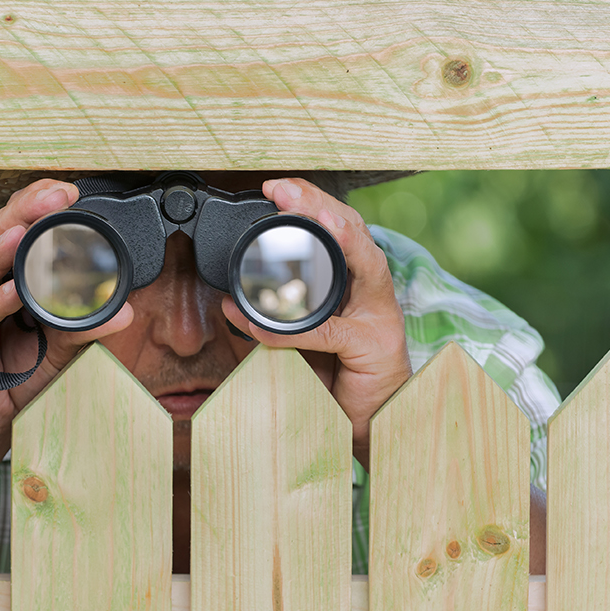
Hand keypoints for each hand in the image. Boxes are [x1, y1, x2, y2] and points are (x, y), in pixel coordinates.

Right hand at [0, 179, 135, 463]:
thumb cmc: (16, 377)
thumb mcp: (59, 348)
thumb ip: (84, 326)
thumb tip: (125, 312)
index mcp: (4, 272)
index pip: (22, 227)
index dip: (42, 206)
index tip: (71, 191)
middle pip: (0, 233)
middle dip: (27, 211)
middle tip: (56, 196)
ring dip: (4, 246)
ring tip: (25, 232)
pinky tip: (12, 292)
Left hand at [221, 177, 411, 468]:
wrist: (370, 422)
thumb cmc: (339, 376)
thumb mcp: (302, 340)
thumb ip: (273, 319)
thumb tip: (230, 304)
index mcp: (355, 279)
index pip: (336, 227)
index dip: (309, 203)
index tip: (274, 188)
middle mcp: (372, 288)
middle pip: (351, 230)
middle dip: (317, 203)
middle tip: (281, 189)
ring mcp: (379, 314)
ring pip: (360, 261)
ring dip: (333, 233)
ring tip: (308, 212)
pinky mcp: (373, 345)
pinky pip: (326, 330)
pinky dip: (290, 328)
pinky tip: (262, 322)